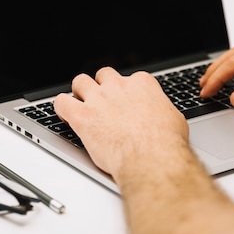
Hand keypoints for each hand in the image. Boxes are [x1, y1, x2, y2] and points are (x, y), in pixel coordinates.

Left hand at [54, 67, 186, 182]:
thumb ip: (161, 111)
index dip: (125, 92)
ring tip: (79, 103)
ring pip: (80, 81)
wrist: (151, 158)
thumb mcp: (173, 119)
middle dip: (101, 86)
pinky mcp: (82, 116)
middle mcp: (118, 87)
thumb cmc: (165, 143)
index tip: (124, 102)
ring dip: (79, 91)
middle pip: (103, 75)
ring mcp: (98, 99)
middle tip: (101, 101)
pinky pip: (61, 102)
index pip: (129, 79)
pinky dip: (60, 107)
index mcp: (141, 84)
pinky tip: (64, 113)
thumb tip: (162, 116)